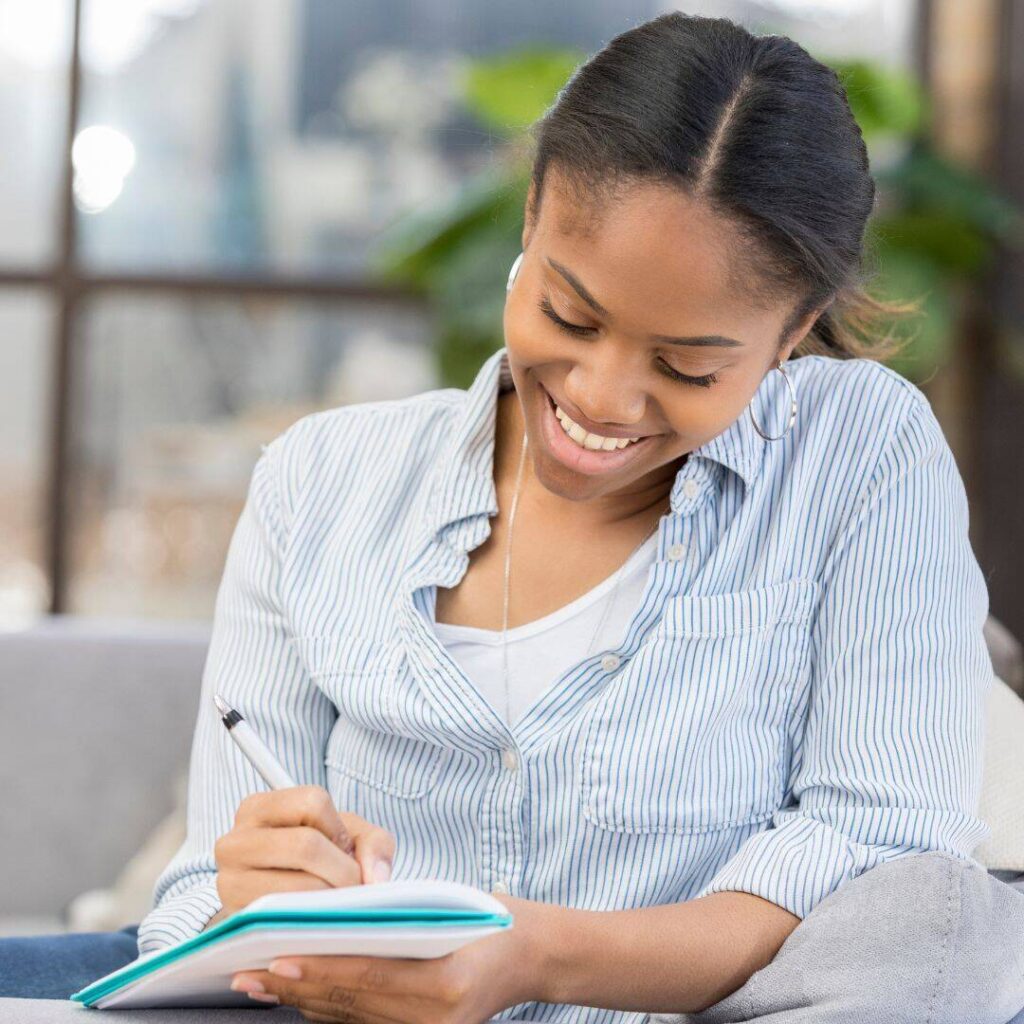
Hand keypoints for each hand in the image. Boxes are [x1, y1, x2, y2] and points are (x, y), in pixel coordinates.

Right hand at [213, 785, 395, 919]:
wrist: (273, 907)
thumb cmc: (313, 864)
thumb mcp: (343, 838)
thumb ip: (373, 844)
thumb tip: (376, 879)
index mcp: (258, 808)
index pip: (312, 802)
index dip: (339, 829)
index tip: (344, 850)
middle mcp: (234, 842)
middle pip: (305, 845)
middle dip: (343, 871)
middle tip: (354, 888)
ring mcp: (229, 883)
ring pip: (296, 887)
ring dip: (331, 901)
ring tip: (337, 905)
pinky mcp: (235, 922)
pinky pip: (284, 923)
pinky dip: (313, 925)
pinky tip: (321, 923)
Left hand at [229, 894, 546, 1022]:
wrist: (530, 954)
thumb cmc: (489, 918)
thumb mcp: (446, 906)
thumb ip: (394, 918)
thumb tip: (330, 917)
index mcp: (445, 984)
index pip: (366, 975)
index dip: (317, 968)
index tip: (276, 958)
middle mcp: (435, 1020)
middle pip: (350, 1002)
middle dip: (296, 987)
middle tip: (248, 971)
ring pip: (350, 1017)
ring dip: (303, 1000)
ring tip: (261, 981)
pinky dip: (329, 1007)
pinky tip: (299, 992)